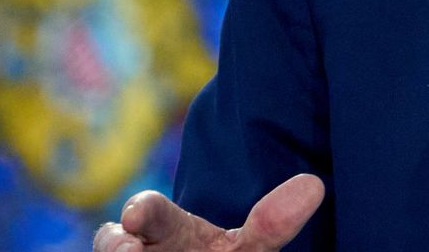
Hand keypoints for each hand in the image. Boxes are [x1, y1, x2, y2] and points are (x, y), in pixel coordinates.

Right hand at [92, 174, 323, 251]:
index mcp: (168, 231)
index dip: (142, 212)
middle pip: (113, 242)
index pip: (150, 215)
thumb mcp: (247, 249)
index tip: (135, 217)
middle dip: (115, 242)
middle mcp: (137, 250)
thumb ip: (272, 225)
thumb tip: (315, 184)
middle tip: (127, 246)